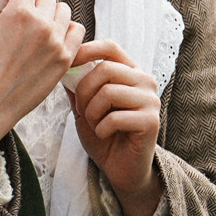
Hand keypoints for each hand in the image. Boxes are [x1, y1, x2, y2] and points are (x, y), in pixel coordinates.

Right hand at [0, 0, 83, 160]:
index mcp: (18, 12)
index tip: (13, 1)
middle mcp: (42, 25)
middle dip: (35, 1)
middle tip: (21, 20)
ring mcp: (56, 43)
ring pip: (65, 11)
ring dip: (52, 16)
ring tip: (35, 32)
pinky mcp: (65, 60)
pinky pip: (78, 31)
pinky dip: (67, 32)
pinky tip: (51, 41)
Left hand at [69, 39, 161, 215]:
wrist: (120, 168)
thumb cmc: (104, 134)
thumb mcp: (84, 106)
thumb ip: (77, 84)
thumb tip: (64, 62)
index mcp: (130, 71)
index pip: (110, 47)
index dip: (86, 50)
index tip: (68, 63)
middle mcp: (145, 80)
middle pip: (105, 69)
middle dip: (84, 92)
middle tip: (82, 111)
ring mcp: (151, 100)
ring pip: (109, 92)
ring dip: (92, 113)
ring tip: (95, 124)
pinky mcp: (151, 121)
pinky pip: (115, 117)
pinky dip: (101, 129)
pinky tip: (105, 135)